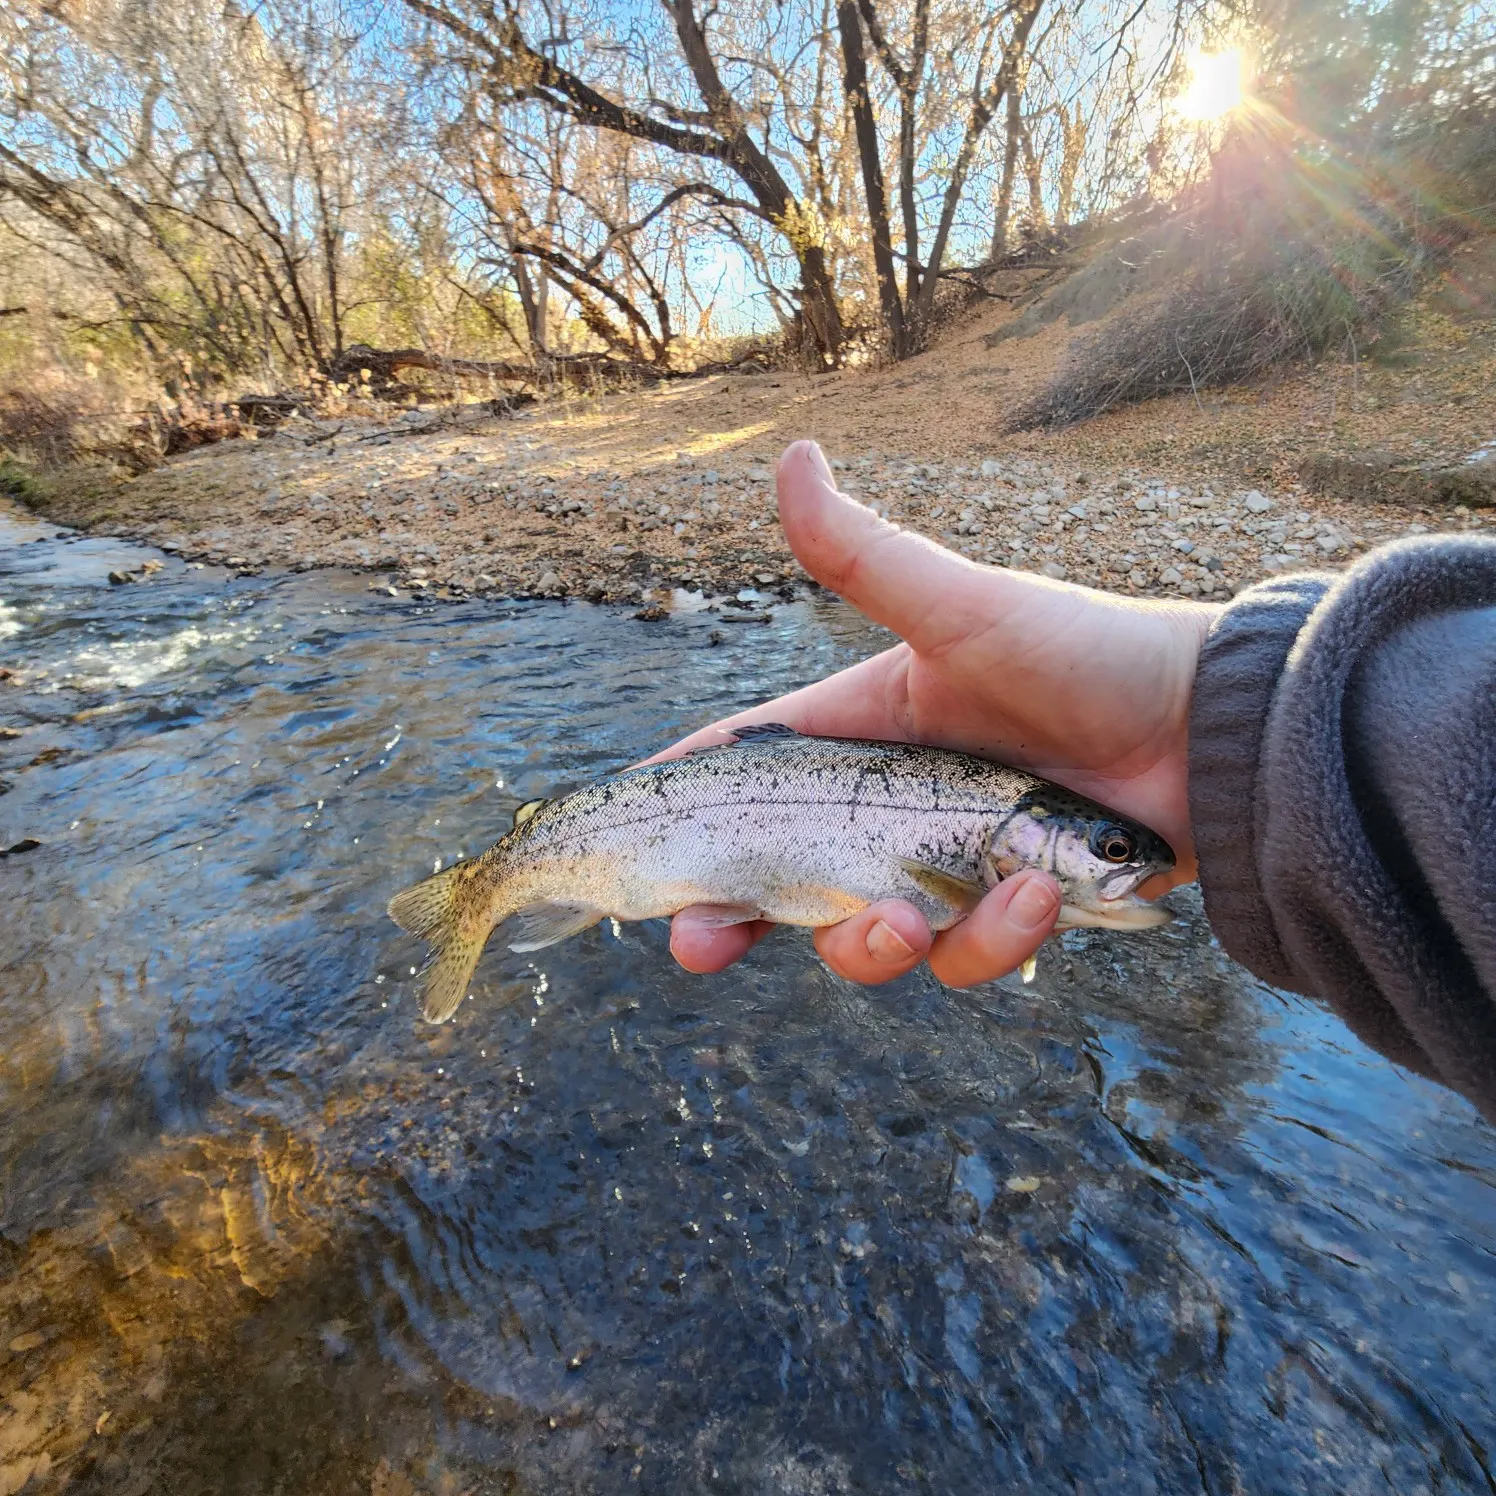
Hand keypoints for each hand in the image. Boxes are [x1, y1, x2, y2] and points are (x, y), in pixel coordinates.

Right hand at [659, 440, 1213, 986]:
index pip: (750, 767)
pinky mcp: (1006, 912)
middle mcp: (894, 806)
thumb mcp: (963, 610)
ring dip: (874, 942)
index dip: (688, 803)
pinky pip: (966, 956)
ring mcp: (948, 866)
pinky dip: (992, 940)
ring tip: (909, 919)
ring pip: (869, 935)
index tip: (630, 841)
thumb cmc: (1087, 652)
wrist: (1212, 730)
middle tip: (698, 944)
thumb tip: (789, 453)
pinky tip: (1033, 897)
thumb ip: (865, 558)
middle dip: (734, 918)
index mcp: (864, 730)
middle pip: (784, 877)